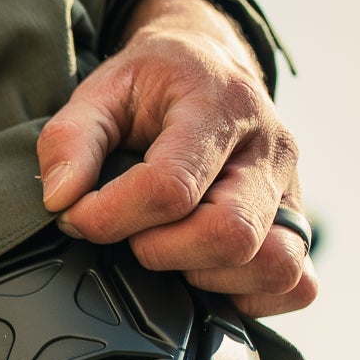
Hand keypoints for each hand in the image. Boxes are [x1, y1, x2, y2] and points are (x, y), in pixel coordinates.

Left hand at [37, 0, 315, 317]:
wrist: (209, 64)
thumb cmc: (157, 82)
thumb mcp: (102, 88)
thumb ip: (70, 139)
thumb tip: (61, 200)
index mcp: (221, 107)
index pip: (172, 188)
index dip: (111, 217)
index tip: (78, 215)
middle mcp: (270, 151)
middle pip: (230, 234)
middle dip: (161, 252)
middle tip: (132, 234)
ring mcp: (292, 191)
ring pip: (272, 266)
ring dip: (207, 276)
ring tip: (170, 247)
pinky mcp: (297, 225)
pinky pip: (297, 285)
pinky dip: (248, 294)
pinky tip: (205, 269)